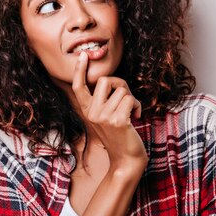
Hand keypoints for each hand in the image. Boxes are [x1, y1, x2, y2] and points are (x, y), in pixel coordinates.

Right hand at [72, 52, 147, 176]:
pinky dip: (137, 106)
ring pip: (121, 90)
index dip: (79, 70)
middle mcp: (92, 113)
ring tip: (131, 113)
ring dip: (132, 99)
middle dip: (120, 84)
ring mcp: (103, 117)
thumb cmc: (119, 136)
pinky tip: (136, 117)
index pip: (78, 86)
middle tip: (126, 99)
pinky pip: (130, 99)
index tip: (84, 56)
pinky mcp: (117, 121)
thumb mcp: (104, 117)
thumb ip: (102, 101)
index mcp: (86, 110)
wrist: (126, 159)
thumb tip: (108, 80)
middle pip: (104, 80)